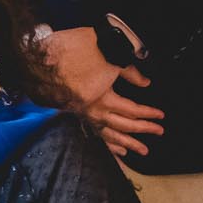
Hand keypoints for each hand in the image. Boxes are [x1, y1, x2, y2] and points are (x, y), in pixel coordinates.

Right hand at [39, 27, 165, 158]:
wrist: (41, 54)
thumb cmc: (75, 50)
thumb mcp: (109, 57)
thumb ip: (129, 71)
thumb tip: (144, 83)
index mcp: (102, 98)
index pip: (132, 110)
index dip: (148, 113)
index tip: (161, 116)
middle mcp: (92, 111)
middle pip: (122, 126)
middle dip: (142, 131)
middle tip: (158, 133)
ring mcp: (82, 113)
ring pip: (108, 134)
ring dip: (126, 143)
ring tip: (139, 151)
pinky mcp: (73, 111)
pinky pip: (93, 132)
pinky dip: (106, 142)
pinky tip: (115, 149)